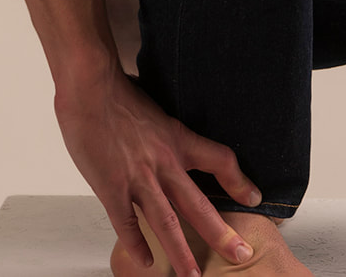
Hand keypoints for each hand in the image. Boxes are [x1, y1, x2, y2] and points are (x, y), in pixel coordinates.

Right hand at [55, 65, 259, 275]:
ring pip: (166, 223)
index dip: (239, 181)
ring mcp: (138, 178)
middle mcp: (164, 162)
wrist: (91, 88)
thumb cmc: (119, 92)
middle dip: (221, 234)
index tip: (254, 197)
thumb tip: (170, 139)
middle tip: (240, 255)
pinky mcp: (111, 188)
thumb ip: (165, 131)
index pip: (220, 160)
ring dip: (181, 253)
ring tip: (192, 276)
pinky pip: (127, 224)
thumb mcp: (156, 108)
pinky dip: (137, 245)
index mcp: (177, 139)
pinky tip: (145, 262)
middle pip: (198, 205)